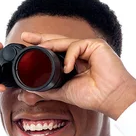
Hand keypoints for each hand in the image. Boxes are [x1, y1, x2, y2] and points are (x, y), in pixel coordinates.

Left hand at [20, 32, 135, 119]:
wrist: (110, 98)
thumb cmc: (92, 96)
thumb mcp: (64, 92)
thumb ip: (48, 90)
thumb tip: (30, 90)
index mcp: (74, 62)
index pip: (55, 51)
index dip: (41, 47)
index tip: (26, 46)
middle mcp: (82, 53)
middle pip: (58, 41)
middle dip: (40, 38)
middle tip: (25, 37)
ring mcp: (89, 47)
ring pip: (65, 41)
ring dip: (50, 45)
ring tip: (39, 50)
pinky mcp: (96, 45)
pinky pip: (76, 45)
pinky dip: (69, 56)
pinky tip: (67, 68)